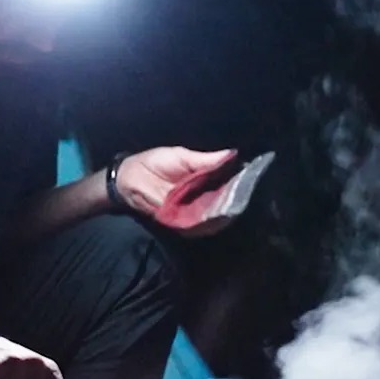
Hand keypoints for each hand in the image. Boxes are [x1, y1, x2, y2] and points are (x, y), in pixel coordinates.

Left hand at [115, 146, 236, 216]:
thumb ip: (204, 159)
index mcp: (202, 178)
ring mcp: (190, 210)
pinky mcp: (180, 221)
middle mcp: (200, 196)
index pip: (226, 182)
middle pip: (223, 201)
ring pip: (212, 214)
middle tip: (244, 193)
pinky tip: (216, 216)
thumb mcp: (181, 156)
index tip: (251, 177)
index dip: (239, 181)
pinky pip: (196, 224)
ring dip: (222, 211)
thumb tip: (232, 154)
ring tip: (232, 204)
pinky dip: (206, 222)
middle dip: (234, 198)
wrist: (128, 178)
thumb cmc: (153, 162)